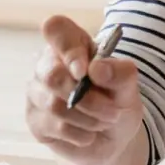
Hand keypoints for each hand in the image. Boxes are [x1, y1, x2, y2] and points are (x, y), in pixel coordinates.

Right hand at [26, 15, 143, 164]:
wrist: (113, 136)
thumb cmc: (118, 100)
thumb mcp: (129, 85)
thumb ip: (120, 72)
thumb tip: (96, 69)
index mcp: (72, 44)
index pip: (55, 28)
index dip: (68, 49)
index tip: (85, 71)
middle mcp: (48, 64)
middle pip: (52, 75)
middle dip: (88, 99)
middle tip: (113, 110)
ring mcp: (37, 93)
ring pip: (54, 104)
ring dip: (89, 118)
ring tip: (105, 121)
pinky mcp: (35, 120)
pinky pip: (55, 126)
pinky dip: (81, 133)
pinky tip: (90, 133)